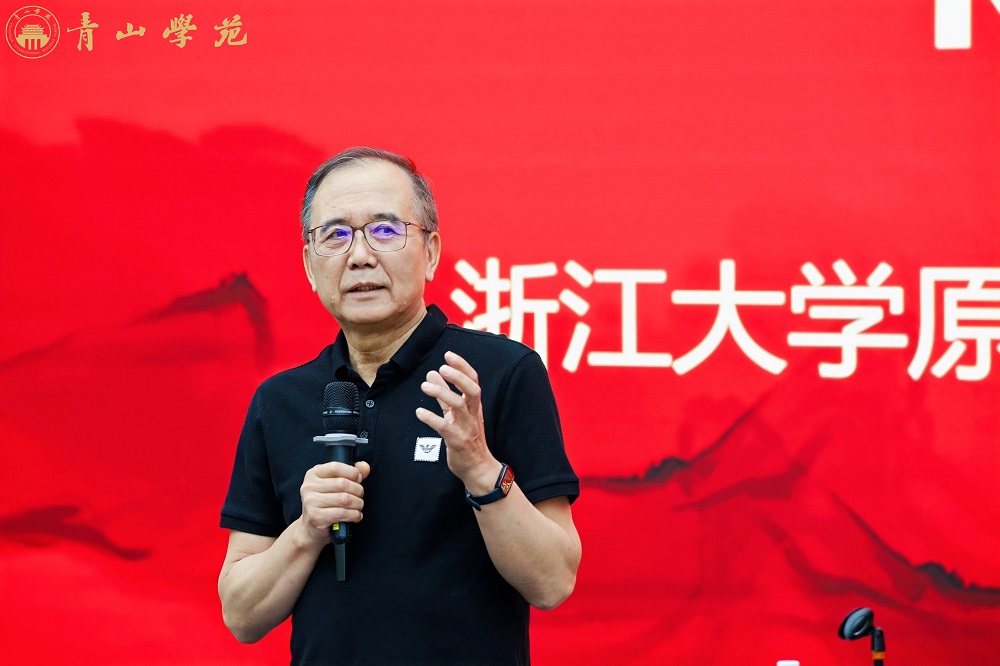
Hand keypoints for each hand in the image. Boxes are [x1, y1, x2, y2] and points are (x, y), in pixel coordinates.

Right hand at [298, 460, 369, 545]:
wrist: (311, 529)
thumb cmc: (326, 505)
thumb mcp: (336, 485)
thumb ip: (351, 473)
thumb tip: (365, 467)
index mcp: (313, 474)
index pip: (335, 467)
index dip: (352, 472)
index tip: (359, 478)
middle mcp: (309, 486)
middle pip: (342, 484)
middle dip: (358, 491)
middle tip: (360, 496)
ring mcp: (310, 502)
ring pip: (344, 499)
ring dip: (357, 504)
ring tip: (358, 507)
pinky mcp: (316, 517)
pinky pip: (342, 513)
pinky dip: (354, 515)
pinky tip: (355, 516)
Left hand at [416, 351, 500, 492]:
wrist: (477, 467)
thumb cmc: (467, 437)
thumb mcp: (458, 413)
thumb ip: (446, 393)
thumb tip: (433, 372)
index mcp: (474, 405)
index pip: (473, 380)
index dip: (462, 366)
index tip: (449, 355)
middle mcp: (473, 414)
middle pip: (472, 390)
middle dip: (458, 377)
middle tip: (441, 367)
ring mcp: (466, 427)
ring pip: (458, 406)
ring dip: (442, 393)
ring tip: (425, 386)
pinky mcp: (457, 441)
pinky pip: (444, 427)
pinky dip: (431, 418)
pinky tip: (419, 412)